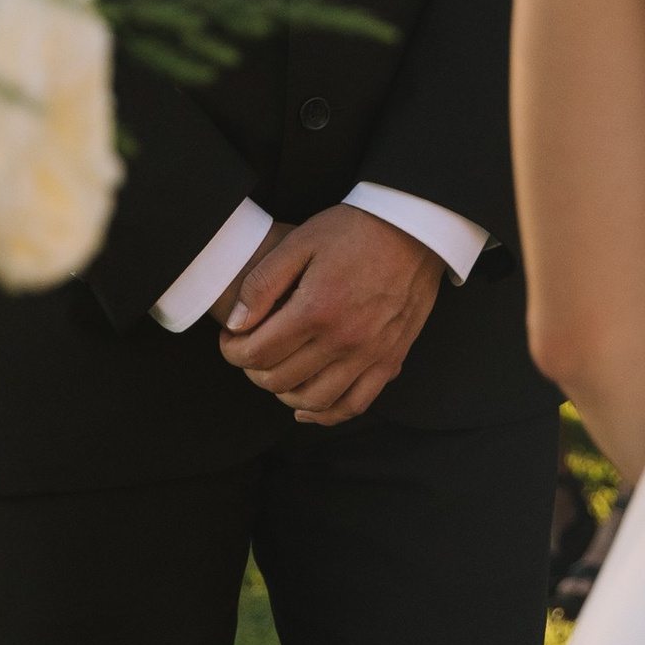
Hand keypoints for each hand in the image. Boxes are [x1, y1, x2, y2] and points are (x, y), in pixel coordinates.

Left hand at [217, 204, 443, 424]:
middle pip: (280, 380)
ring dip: (284, 394)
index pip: (258, 353)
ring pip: (314, 400)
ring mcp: (370, 354)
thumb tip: (236, 324)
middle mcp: (344, 340)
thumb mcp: (300, 242)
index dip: (233, 352)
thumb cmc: (355, 230)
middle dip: (253, 370)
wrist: (415, 229)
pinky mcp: (390, 359)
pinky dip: (326, 415)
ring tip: (275, 373)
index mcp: (316, 309)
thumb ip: (263, 283)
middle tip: (249, 352)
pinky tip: (306, 408)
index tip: (229, 340)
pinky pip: (355, 404)